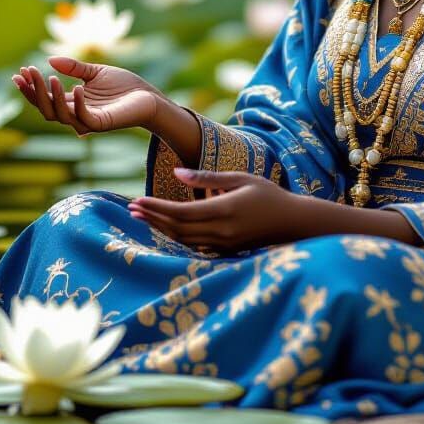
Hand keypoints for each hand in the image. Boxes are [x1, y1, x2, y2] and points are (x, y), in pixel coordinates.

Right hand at [12, 56, 162, 134]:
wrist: (149, 95)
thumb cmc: (124, 86)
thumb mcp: (95, 72)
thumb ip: (75, 67)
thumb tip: (50, 60)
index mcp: (72, 103)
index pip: (45, 99)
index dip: (31, 88)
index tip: (20, 72)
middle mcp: (77, 115)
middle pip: (46, 109)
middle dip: (34, 92)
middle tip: (26, 73)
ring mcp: (88, 121)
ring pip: (60, 115)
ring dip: (51, 96)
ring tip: (48, 77)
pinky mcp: (102, 124)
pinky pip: (84, 118)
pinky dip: (77, 103)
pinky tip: (75, 87)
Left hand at [128, 168, 305, 252]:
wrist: (292, 223)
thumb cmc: (268, 195)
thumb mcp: (240, 178)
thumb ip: (207, 177)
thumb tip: (177, 173)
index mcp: (224, 211)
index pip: (181, 212)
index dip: (157, 208)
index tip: (138, 200)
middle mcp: (220, 231)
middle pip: (177, 228)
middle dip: (153, 218)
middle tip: (131, 209)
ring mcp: (222, 244)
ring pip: (183, 239)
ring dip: (160, 228)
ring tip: (142, 217)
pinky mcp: (225, 249)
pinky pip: (193, 244)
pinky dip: (176, 235)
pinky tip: (165, 227)